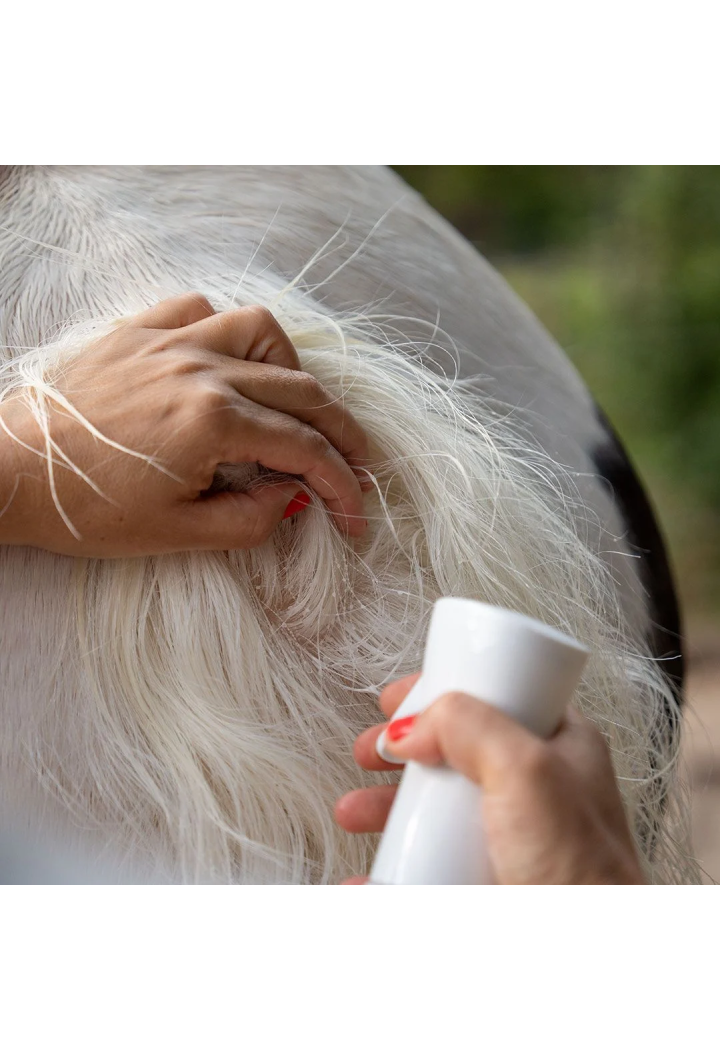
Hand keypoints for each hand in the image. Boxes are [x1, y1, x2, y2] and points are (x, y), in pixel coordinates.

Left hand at [0, 294, 369, 556]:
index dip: (342, 485)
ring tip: (298, 407)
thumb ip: (250, 518)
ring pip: (261, 332)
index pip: (305, 449)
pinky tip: (231, 363)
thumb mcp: (177, 534)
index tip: (356, 514)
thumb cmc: (85, 510)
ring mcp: (169, 341)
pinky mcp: (139, 331)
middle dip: (342, 431)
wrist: (9, 474)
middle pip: (301, 390)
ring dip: (293, 371)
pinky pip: (203, 310)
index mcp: (212, 421)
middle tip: (358, 463)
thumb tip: (292, 497)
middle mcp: (199, 368)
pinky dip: (231, 333)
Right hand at [335, 674, 645, 883]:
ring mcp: (514, 835)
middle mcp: (538, 786)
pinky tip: (369, 875)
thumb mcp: (526, 769)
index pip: (497, 694)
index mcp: (561, 744)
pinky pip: (431, 861)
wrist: (581, 954)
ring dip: (386, 806)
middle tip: (372, 753)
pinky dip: (392, 863)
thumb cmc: (581, 871)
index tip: (400, 699)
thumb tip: (416, 724)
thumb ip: (471, 725)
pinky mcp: (493, 878)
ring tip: (354, 813)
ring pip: (437, 808)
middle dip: (402, 752)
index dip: (444, 691)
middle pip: (455, 751)